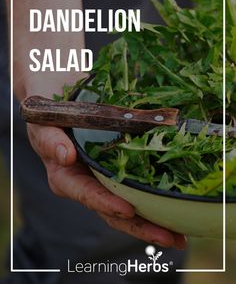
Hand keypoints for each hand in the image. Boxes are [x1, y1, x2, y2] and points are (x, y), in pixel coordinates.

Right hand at [27, 124, 186, 249]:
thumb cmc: (50, 116)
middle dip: (140, 227)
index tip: (127, 210)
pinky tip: (177, 209)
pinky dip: (156, 201)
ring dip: (154, 222)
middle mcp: (87, 185)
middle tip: (169, 238)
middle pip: (113, 212)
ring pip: (129, 207)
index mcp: (66, 178)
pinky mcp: (119, 172)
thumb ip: (49, 139)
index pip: (87, 194)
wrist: (59, 102)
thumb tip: (65, 157)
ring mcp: (104, 181)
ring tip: (180, 235)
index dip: (106, 203)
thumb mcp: (43, 123)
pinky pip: (137, 189)